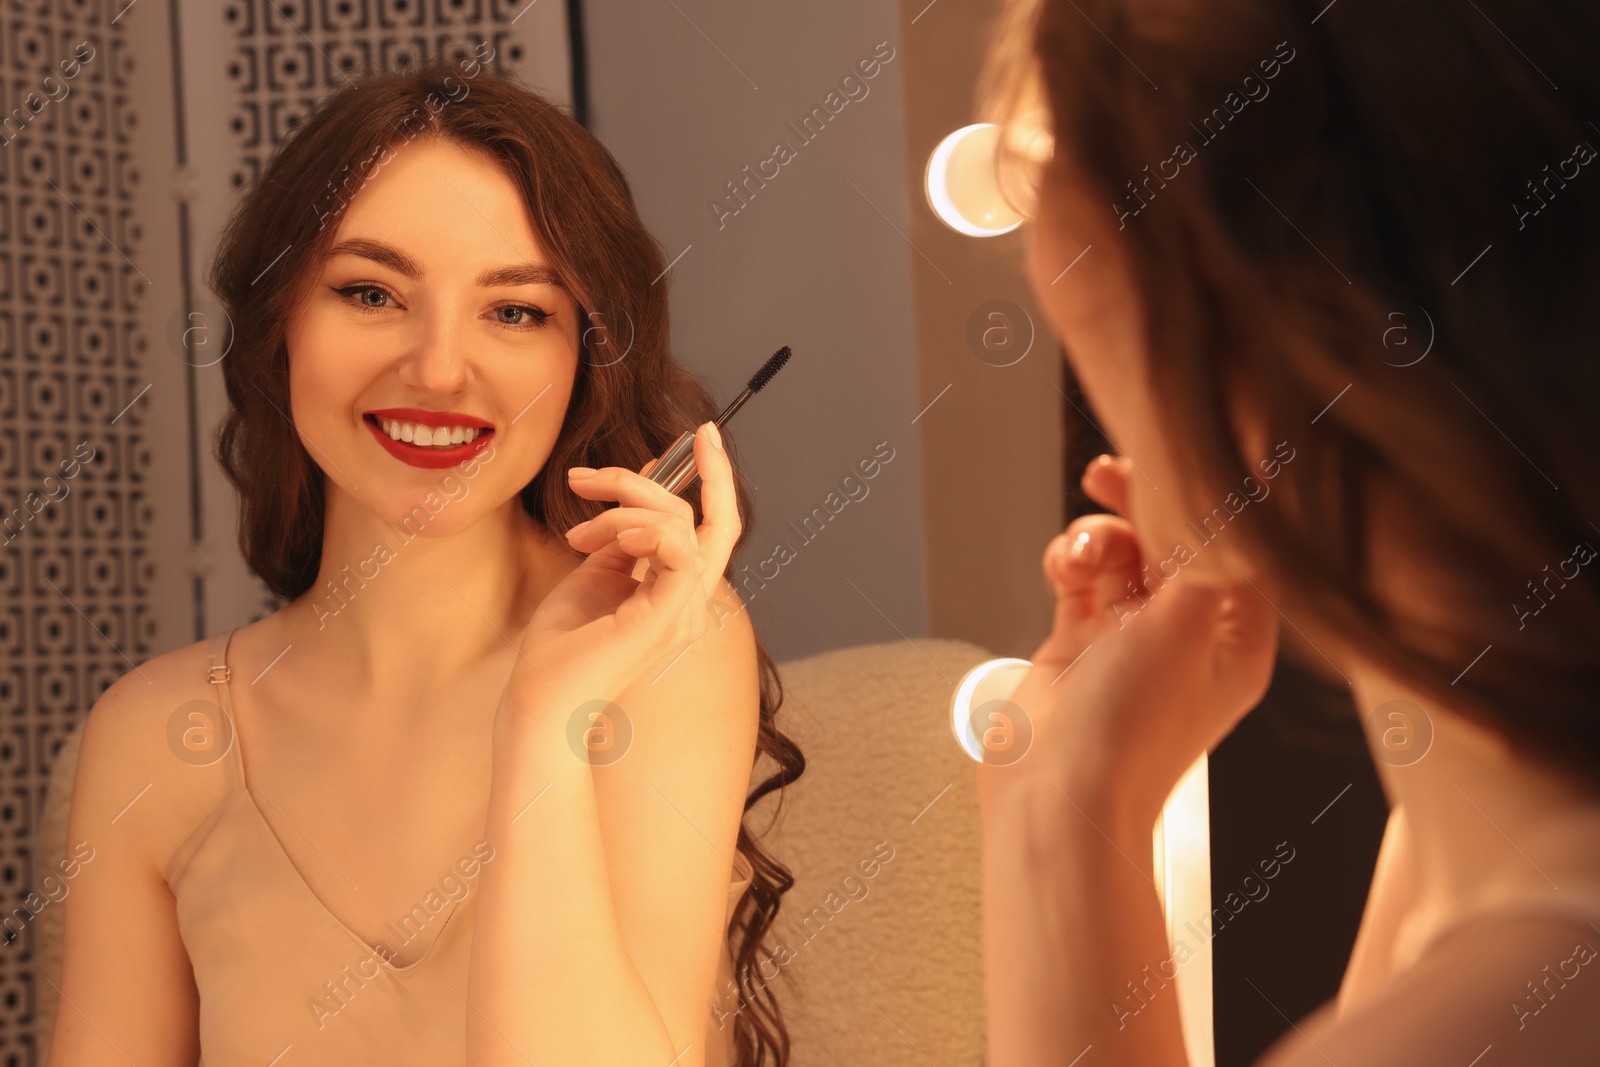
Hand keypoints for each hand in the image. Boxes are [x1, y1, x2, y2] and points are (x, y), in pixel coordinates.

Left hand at [497, 422, 739, 723]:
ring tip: (576, 535)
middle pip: (699, 517)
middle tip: (583, 480)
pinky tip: (606, 538)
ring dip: (622, 508)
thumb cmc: (562, 644)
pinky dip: (643, 529)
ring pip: (680, 523)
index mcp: (680, 593)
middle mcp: (692, 602)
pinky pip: (678, 549)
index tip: (702, 432)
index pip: (716, 526)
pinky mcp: (667, 617)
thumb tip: (644, 479)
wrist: (539, 698)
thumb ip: (626, 532)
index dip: (717, 477)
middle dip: (643, 482)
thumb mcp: (597, 569)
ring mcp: (684, 612)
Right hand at [976, 455, 1278, 831]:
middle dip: (1138, 505)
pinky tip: (1063, 573)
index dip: (1200, 500)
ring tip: (1080, 559)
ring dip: (1095, 539)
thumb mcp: (1185, 625)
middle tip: (1107, 475)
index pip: (1230, 545)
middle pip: (1171, 540)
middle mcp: (1187, 636)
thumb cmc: (1131, 730)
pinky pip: (1078, 578)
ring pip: (1119, 553)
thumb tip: (1226, 489)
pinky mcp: (1079, 642)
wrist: (1058, 798)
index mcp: (1236, 638)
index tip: (1165, 464)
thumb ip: (1206, 549)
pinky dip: (1068, 563)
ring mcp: (1129, 639)